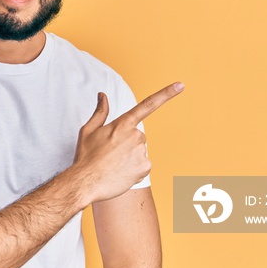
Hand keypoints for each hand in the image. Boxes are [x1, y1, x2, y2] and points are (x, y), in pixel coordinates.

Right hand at [72, 82, 183, 203]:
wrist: (86, 182)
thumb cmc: (86, 156)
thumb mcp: (88, 130)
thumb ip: (100, 111)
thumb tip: (103, 95)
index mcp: (123, 123)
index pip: (147, 105)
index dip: (166, 94)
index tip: (180, 85)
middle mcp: (136, 135)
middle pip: (137, 136)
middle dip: (127, 143)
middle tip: (110, 154)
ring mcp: (142, 151)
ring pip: (140, 152)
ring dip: (130, 157)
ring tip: (113, 165)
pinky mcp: (145, 167)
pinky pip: (143, 166)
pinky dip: (134, 169)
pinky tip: (121, 173)